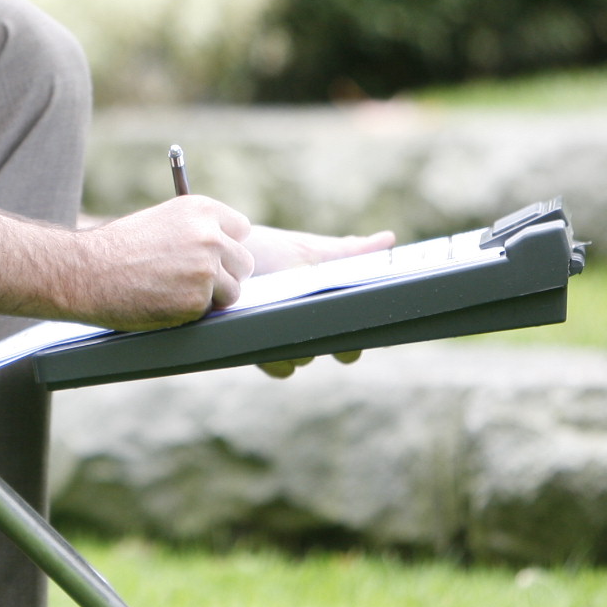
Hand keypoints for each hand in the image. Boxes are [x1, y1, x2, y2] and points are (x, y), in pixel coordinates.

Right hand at [70, 195, 253, 329]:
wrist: (86, 272)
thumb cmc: (117, 248)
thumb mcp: (161, 222)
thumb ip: (195, 231)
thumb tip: (223, 249)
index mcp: (201, 209)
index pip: (241, 228)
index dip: (227, 246)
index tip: (212, 256)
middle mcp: (210, 235)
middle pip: (244, 262)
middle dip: (226, 275)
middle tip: (195, 282)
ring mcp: (206, 269)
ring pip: (232, 291)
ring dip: (211, 298)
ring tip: (175, 293)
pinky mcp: (197, 300)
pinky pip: (208, 312)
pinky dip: (190, 313)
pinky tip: (162, 302)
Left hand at [248, 225, 390, 378]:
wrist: (218, 255)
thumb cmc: (266, 251)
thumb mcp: (308, 251)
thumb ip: (348, 252)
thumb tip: (389, 240)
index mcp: (324, 306)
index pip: (353, 333)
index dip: (361, 337)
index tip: (365, 335)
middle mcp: (306, 327)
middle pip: (334, 348)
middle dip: (335, 342)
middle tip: (327, 328)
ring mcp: (281, 339)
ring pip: (304, 358)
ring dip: (302, 346)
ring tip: (291, 322)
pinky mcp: (254, 348)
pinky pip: (277, 366)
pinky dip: (277, 357)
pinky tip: (269, 337)